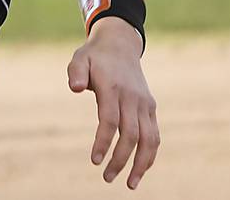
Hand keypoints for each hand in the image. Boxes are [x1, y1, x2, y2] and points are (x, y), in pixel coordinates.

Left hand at [67, 17, 159, 188]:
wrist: (120, 45)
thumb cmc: (95, 57)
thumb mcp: (80, 59)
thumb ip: (76, 73)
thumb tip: (74, 88)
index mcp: (113, 87)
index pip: (110, 120)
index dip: (103, 142)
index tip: (94, 160)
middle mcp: (132, 97)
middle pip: (130, 134)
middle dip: (120, 159)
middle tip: (106, 177)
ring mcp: (144, 103)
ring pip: (148, 138)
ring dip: (140, 163)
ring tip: (129, 184)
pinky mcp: (150, 108)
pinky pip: (154, 135)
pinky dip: (150, 154)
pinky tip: (140, 170)